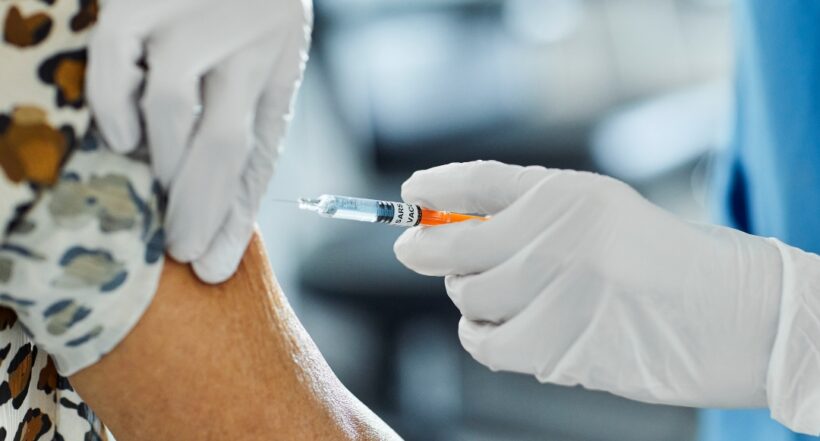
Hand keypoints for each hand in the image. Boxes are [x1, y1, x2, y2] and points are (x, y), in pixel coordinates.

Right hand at [87, 0, 311, 282]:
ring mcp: (192, 16)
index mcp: (277, 61)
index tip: (210, 267)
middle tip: (180, 249)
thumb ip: (246, 141)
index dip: (231, 218)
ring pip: (172, 106)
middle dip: (197, 210)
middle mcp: (244, 39)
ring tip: (155, 193)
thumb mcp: (266, 69)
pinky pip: (116, 55)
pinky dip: (113, 105)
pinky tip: (124, 140)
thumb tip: (220, 249)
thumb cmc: (248, 15)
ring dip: (161, 166)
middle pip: (222, 142)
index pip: (256, 156)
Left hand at [394, 160, 784, 407]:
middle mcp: (560, 238)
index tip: (410, 195)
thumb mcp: (597, 210)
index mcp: (570, 194)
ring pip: (469, 298)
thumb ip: (527, 212)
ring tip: (493, 291)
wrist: (723, 314)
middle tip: (416, 251)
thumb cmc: (653, 258)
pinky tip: (497, 325)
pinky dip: (480, 334)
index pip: (479, 181)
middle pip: (457, 246)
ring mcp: (559, 294)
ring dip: (468, 295)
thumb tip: (447, 227)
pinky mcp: (560, 346)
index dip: (435, 187)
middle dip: (426, 250)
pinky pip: (486, 343)